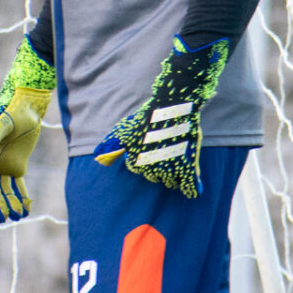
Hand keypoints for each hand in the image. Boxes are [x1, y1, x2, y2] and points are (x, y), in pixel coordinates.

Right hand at [0, 38, 55, 222]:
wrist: (28, 106)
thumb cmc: (14, 111)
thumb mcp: (5, 122)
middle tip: (3, 219)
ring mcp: (3, 165)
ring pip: (5, 189)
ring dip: (9, 203)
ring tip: (16, 218)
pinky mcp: (17, 167)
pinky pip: (18, 186)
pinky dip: (21, 197)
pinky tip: (26, 210)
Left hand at [93, 37, 230, 198]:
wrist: (172, 103)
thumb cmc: (148, 115)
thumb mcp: (125, 129)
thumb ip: (112, 144)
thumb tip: (97, 157)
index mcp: (135, 162)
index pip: (139, 169)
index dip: (146, 159)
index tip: (152, 147)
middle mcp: (150, 168)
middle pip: (156, 177)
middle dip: (159, 167)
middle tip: (166, 150)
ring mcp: (169, 168)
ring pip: (172, 181)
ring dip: (174, 175)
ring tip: (177, 156)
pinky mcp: (187, 165)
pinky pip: (189, 186)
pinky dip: (192, 188)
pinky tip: (195, 189)